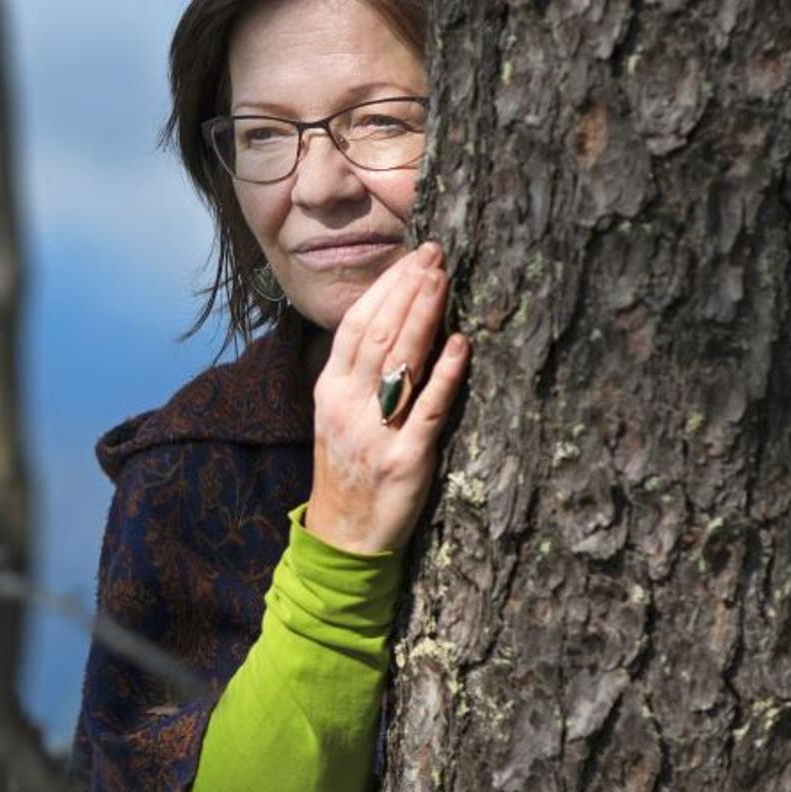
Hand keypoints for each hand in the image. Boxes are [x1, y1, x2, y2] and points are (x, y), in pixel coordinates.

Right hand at [304, 241, 469, 555]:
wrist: (344, 536)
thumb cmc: (348, 469)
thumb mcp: (337, 416)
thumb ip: (358, 374)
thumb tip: (394, 322)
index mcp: (329, 390)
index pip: (356, 324)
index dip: (385, 287)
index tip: (413, 257)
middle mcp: (347, 405)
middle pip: (379, 333)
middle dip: (408, 289)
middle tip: (436, 255)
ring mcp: (374, 432)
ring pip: (399, 361)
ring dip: (424, 315)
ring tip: (444, 280)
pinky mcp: (405, 459)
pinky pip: (427, 409)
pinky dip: (445, 373)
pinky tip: (460, 344)